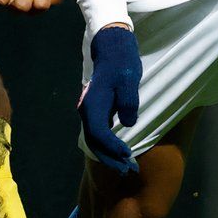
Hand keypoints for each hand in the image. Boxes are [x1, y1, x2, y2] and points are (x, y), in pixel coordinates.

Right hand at [80, 25, 141, 171]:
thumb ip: (128, 103)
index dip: (113, 148)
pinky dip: (108, 146)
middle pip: (95, 142)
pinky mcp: (96, 110)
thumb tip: (127, 124)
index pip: (100, 133)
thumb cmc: (122, 63)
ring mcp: (90, 111)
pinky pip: (99, 133)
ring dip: (109, 155)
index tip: (128, 156)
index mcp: (93, 104)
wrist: (112, 47)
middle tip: (129, 170)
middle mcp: (87, 110)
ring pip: (96, 139)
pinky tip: (120, 152)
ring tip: (126, 167)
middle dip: (111, 158)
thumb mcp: (129, 80)